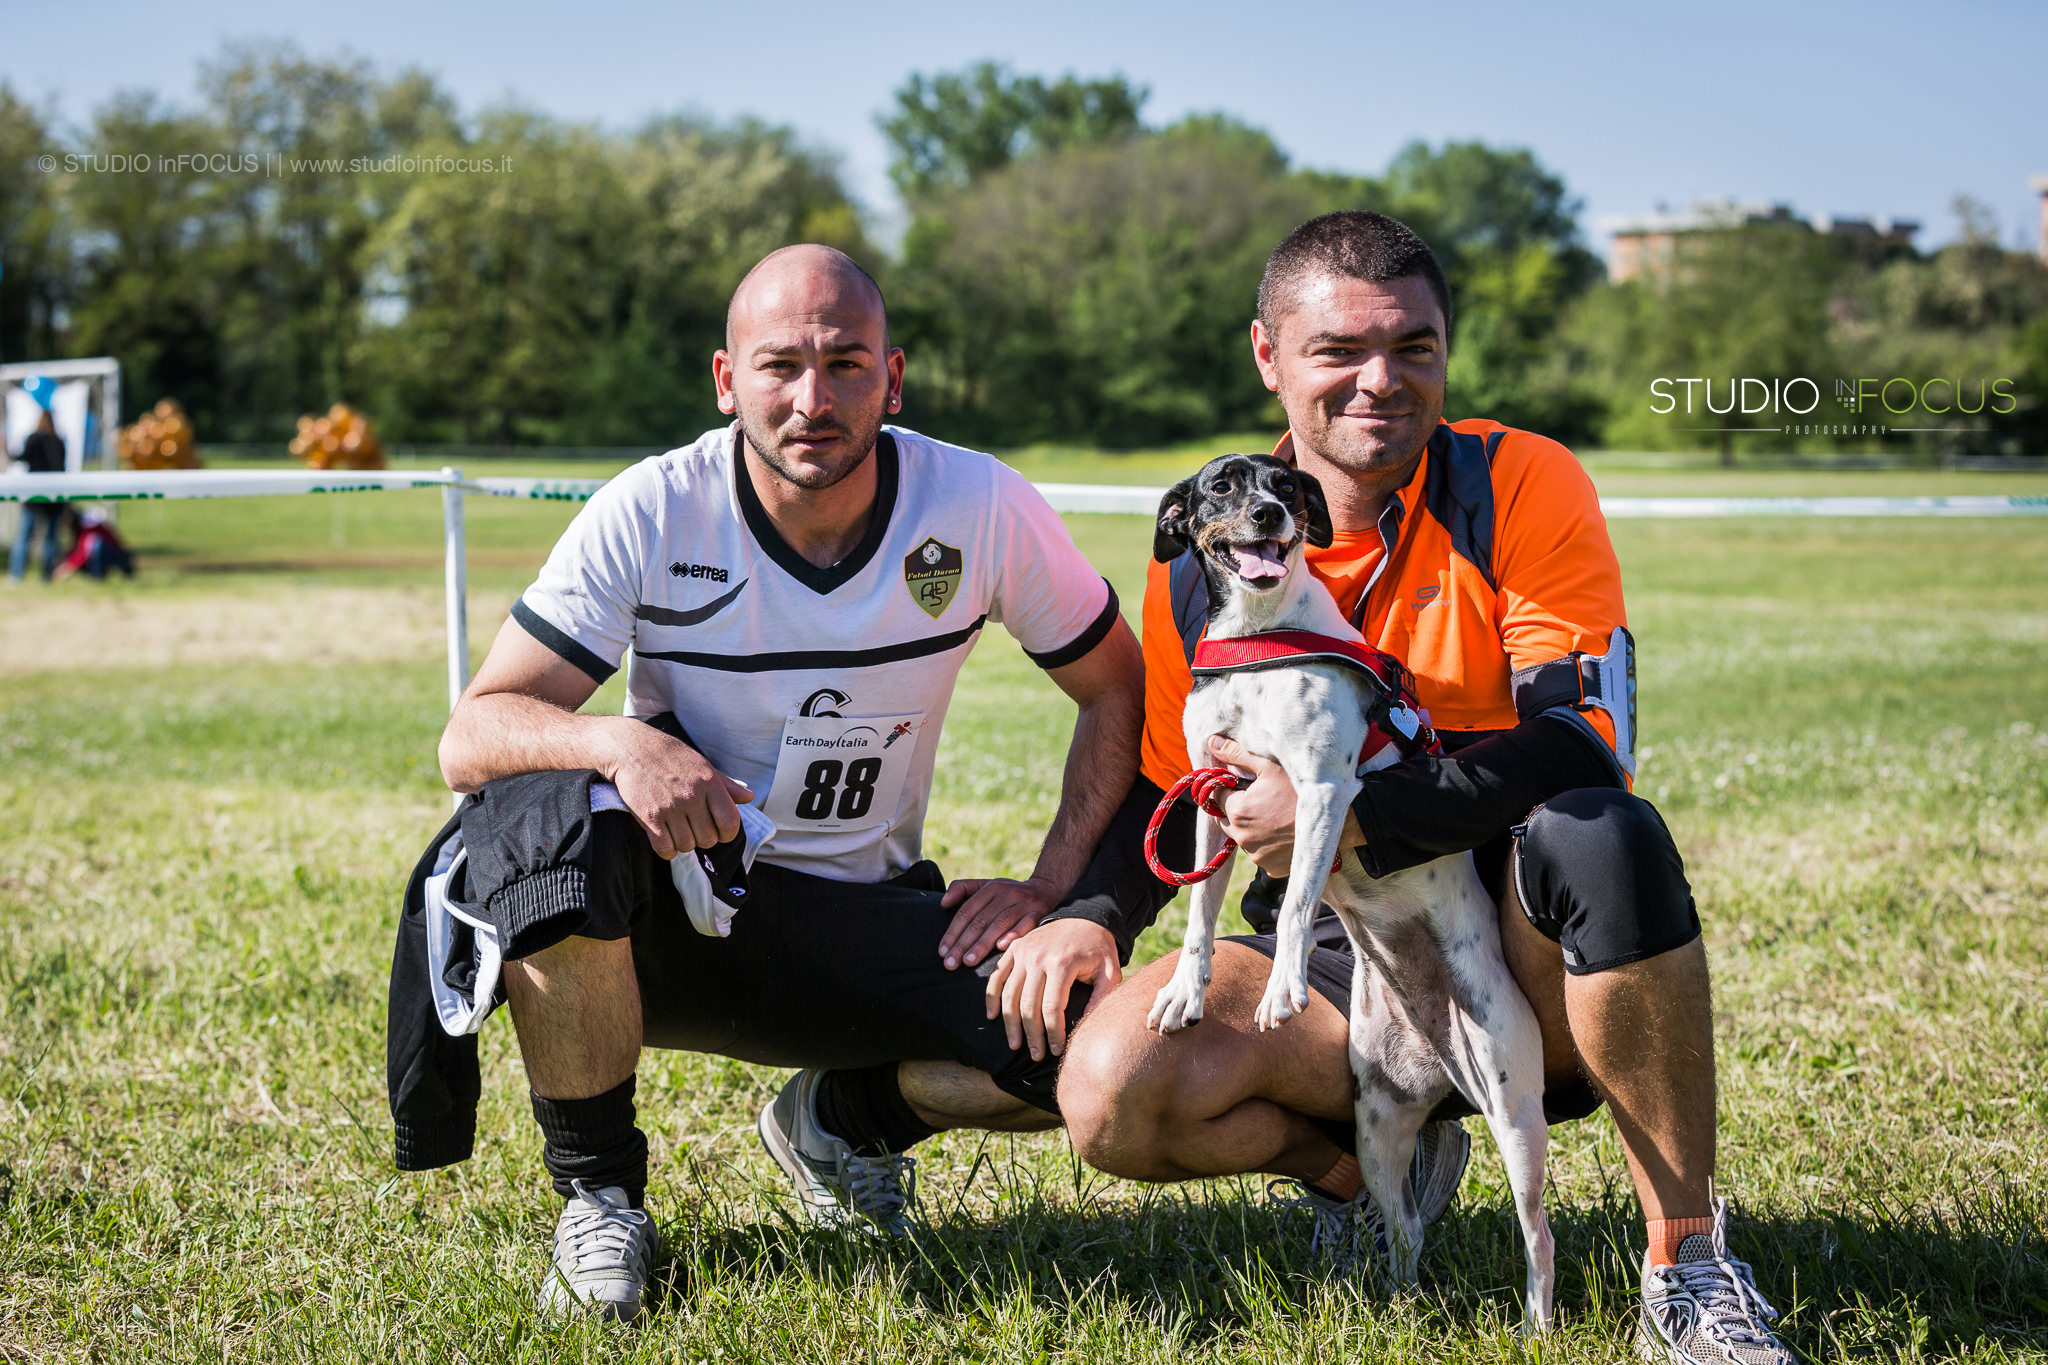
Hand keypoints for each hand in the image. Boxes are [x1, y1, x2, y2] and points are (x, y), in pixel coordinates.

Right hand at [603, 719, 752, 858]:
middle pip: (708, 839)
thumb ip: (726, 785)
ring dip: (683, 843)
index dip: (728, 833)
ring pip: (687, 846)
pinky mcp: (649, 817)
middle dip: (702, 837)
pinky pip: (665, 849)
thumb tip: (749, 797)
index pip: (730, 822)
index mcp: (709, 783)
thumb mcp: (703, 765)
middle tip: (692, 827)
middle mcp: (692, 796)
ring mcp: (670, 808)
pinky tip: (664, 839)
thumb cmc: (671, 757)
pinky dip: (666, 850)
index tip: (720, 831)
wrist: (632, 749)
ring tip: (677, 829)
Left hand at [937, 875, 1059, 969]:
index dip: (953, 932)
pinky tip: (1000, 948)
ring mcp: (1023, 904)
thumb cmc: (1008, 893)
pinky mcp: (1038, 913)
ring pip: (999, 924)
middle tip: (951, 963)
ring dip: (983, 944)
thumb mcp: (986, 885)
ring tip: (968, 961)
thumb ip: (962, 889)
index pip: (967, 912)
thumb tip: (944, 902)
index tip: (943, 951)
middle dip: (963, 944)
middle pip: (980, 920)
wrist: (1045, 889)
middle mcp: (1006, 894)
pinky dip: (1013, 935)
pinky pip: (1025, 925)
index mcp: (990, 888)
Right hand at [985, 919, 1121, 1059]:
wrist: (1085, 915)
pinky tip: (992, 1016)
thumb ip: (1101, 998)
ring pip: (1009, 995)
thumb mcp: (1110, 971)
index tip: (1056, 1051)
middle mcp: (1038, 957)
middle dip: (1032, 1036)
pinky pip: (997, 976)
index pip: (1052, 1008)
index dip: (1052, 1033)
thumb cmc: (1099, 948)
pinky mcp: (1014, 948)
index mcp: (1062, 963)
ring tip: (1015, 1045)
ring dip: (1010, 1024)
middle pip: (1028, 1006)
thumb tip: (1086, 1028)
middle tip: (1036, 1055)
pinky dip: (991, 997)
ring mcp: (1023, 952)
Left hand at [1206, 735, 1365, 874]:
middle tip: (1262, 799)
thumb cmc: (1301, 789)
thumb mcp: (1269, 765)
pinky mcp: (1272, 868)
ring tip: (1276, 815)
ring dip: (1252, 829)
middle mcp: (1242, 837)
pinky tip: (1284, 833)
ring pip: (1244, 838)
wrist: (1335, 819)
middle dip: (1238, 809)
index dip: (1231, 788)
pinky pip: (1262, 855)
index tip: (1247, 784)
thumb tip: (1212, 742)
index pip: (1218, 796)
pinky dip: (1268, 846)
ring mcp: (1257, 856)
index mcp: (1237, 810)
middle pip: (1228, 819)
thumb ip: (1237, 754)